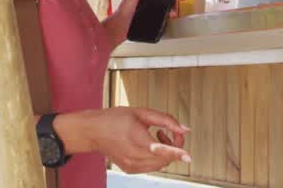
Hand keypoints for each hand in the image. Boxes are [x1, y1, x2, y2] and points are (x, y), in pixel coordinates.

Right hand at [58, 107, 190, 173]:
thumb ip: (165, 120)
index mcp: (137, 139)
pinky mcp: (130, 169)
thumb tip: (184, 129)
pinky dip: (155, 158)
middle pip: (164, 158)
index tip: (188, 156)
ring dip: (164, 153)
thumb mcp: (142, 113)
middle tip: (166, 133)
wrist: (94, 131)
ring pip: (159, 165)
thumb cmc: (115, 119)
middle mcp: (134, 155)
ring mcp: (131, 165)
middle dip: (172, 147)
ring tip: (156, 138)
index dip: (177, 152)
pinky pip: (151, 167)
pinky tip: (148, 146)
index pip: (162, 149)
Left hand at [105, 0, 184, 47]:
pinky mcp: (151, 18)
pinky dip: (168, 16)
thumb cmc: (124, 9)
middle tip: (177, 5)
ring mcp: (150, 8)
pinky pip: (163, 15)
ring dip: (172, 9)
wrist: (119, 28)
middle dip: (174, 0)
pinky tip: (168, 18)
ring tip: (172, 14)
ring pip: (166, 6)